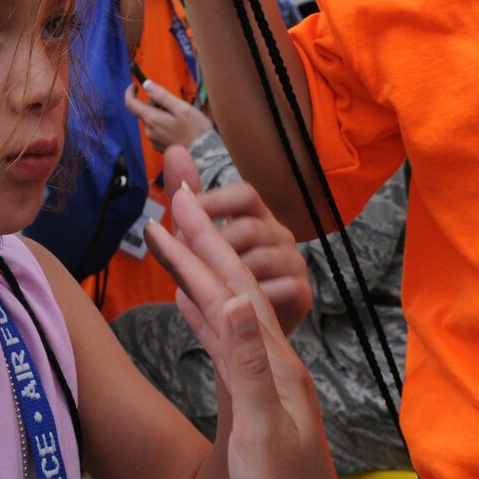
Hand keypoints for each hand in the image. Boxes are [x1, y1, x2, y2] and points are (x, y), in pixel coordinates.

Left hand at [124, 79, 213, 150]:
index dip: (130, 92)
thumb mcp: (181, 107)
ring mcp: (153, 140)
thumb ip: (162, 95)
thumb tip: (146, 84)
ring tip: (180, 119)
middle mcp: (149, 131)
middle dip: (155, 104)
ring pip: (152, 120)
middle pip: (144, 111)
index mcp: (152, 119)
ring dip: (161, 115)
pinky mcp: (159, 146)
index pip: (130, 104)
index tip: (136, 85)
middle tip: (175, 105)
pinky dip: (164, 125)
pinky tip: (179, 128)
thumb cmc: (195, 129)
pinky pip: (157, 130)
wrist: (204, 154)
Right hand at [144, 182, 348, 478]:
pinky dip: (206, 312)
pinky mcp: (254, 397)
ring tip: (179, 238)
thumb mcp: (261, 433)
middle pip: (231, 286)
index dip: (202, 246)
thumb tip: (231, 299)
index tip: (175, 206)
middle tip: (175, 199)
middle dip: (203, 240)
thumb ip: (246, 366)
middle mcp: (271, 359)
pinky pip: (225, 340)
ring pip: (227, 306)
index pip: (231, 288)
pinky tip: (195, 302)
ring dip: (202, 269)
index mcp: (271, 361)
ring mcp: (265, 377)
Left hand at [159, 145, 310, 335]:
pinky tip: (231, 307)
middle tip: (185, 264)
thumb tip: (175, 149)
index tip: (184, 217)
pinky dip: (252, 298)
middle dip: (212, 247)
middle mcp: (280, 235)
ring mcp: (294, 263)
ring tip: (204, 287)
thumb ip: (188, 197)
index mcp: (257, 216)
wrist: (246, 329)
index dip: (215, 202)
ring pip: (261, 260)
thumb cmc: (221, 276)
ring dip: (228, 275)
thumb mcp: (198, 238)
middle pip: (249, 228)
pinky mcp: (303, 293)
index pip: (245, 194)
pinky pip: (279, 289)